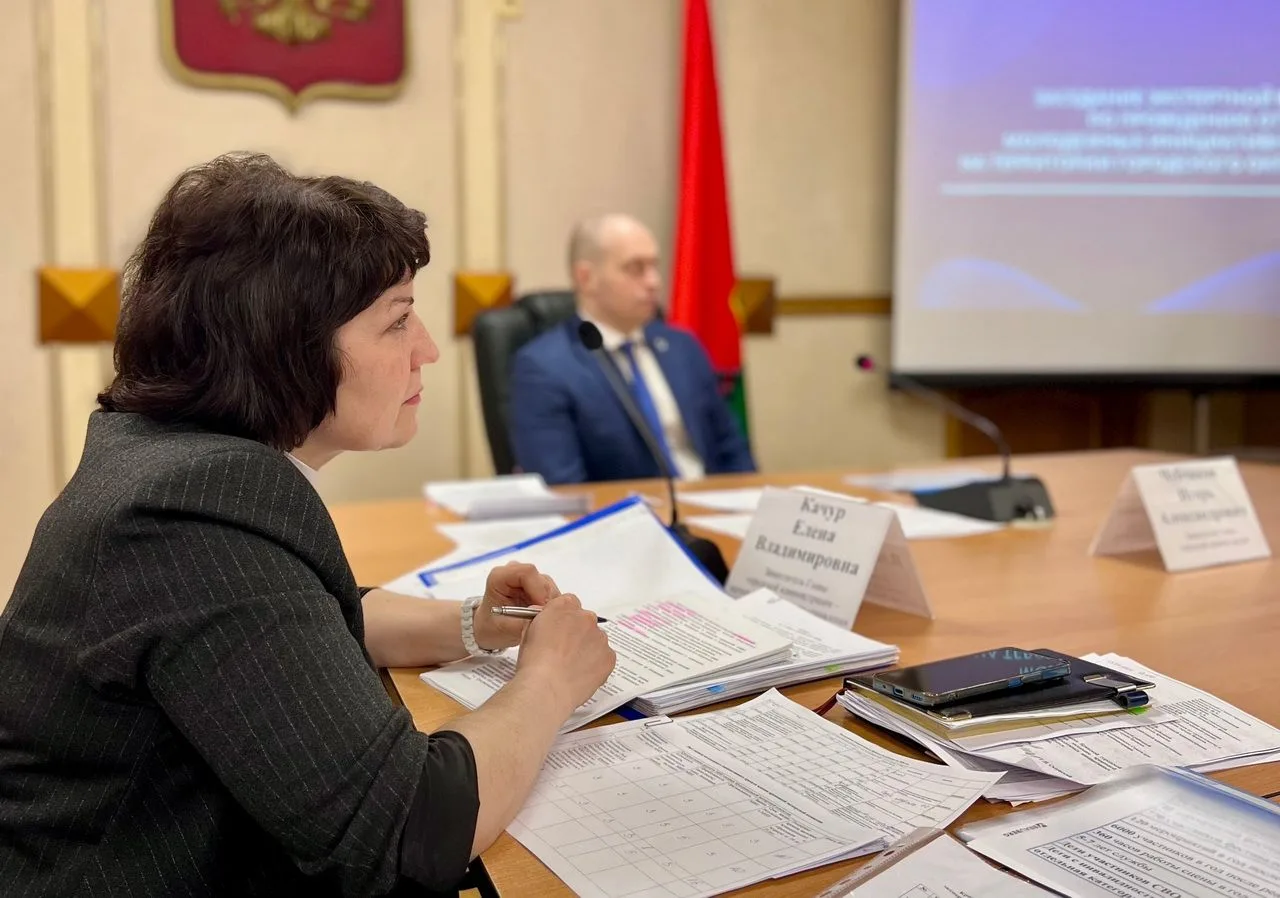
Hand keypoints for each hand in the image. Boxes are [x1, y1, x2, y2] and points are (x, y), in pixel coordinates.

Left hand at [472, 561, 561, 650]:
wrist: (490, 627)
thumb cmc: (492, 626)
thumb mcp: (505, 629)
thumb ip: (525, 622)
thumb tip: (544, 616)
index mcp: (500, 576)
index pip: (527, 572)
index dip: (538, 590)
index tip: (542, 610)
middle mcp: (515, 571)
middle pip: (541, 580)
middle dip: (546, 601)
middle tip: (541, 620)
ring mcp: (527, 577)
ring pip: (549, 586)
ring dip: (549, 604)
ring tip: (538, 620)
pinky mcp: (536, 584)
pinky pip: (552, 592)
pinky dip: (550, 605)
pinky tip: (541, 616)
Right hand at [515, 593, 615, 712]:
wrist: (547, 687)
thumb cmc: (534, 663)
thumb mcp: (527, 632)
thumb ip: (541, 620)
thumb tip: (545, 622)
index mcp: (564, 607)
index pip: (568, 603)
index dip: (563, 618)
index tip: (559, 629)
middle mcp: (585, 618)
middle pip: (585, 620)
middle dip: (577, 633)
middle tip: (564, 651)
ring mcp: (599, 637)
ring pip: (596, 639)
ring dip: (587, 648)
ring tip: (571, 667)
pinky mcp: (609, 657)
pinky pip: (605, 657)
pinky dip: (596, 664)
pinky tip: (581, 674)